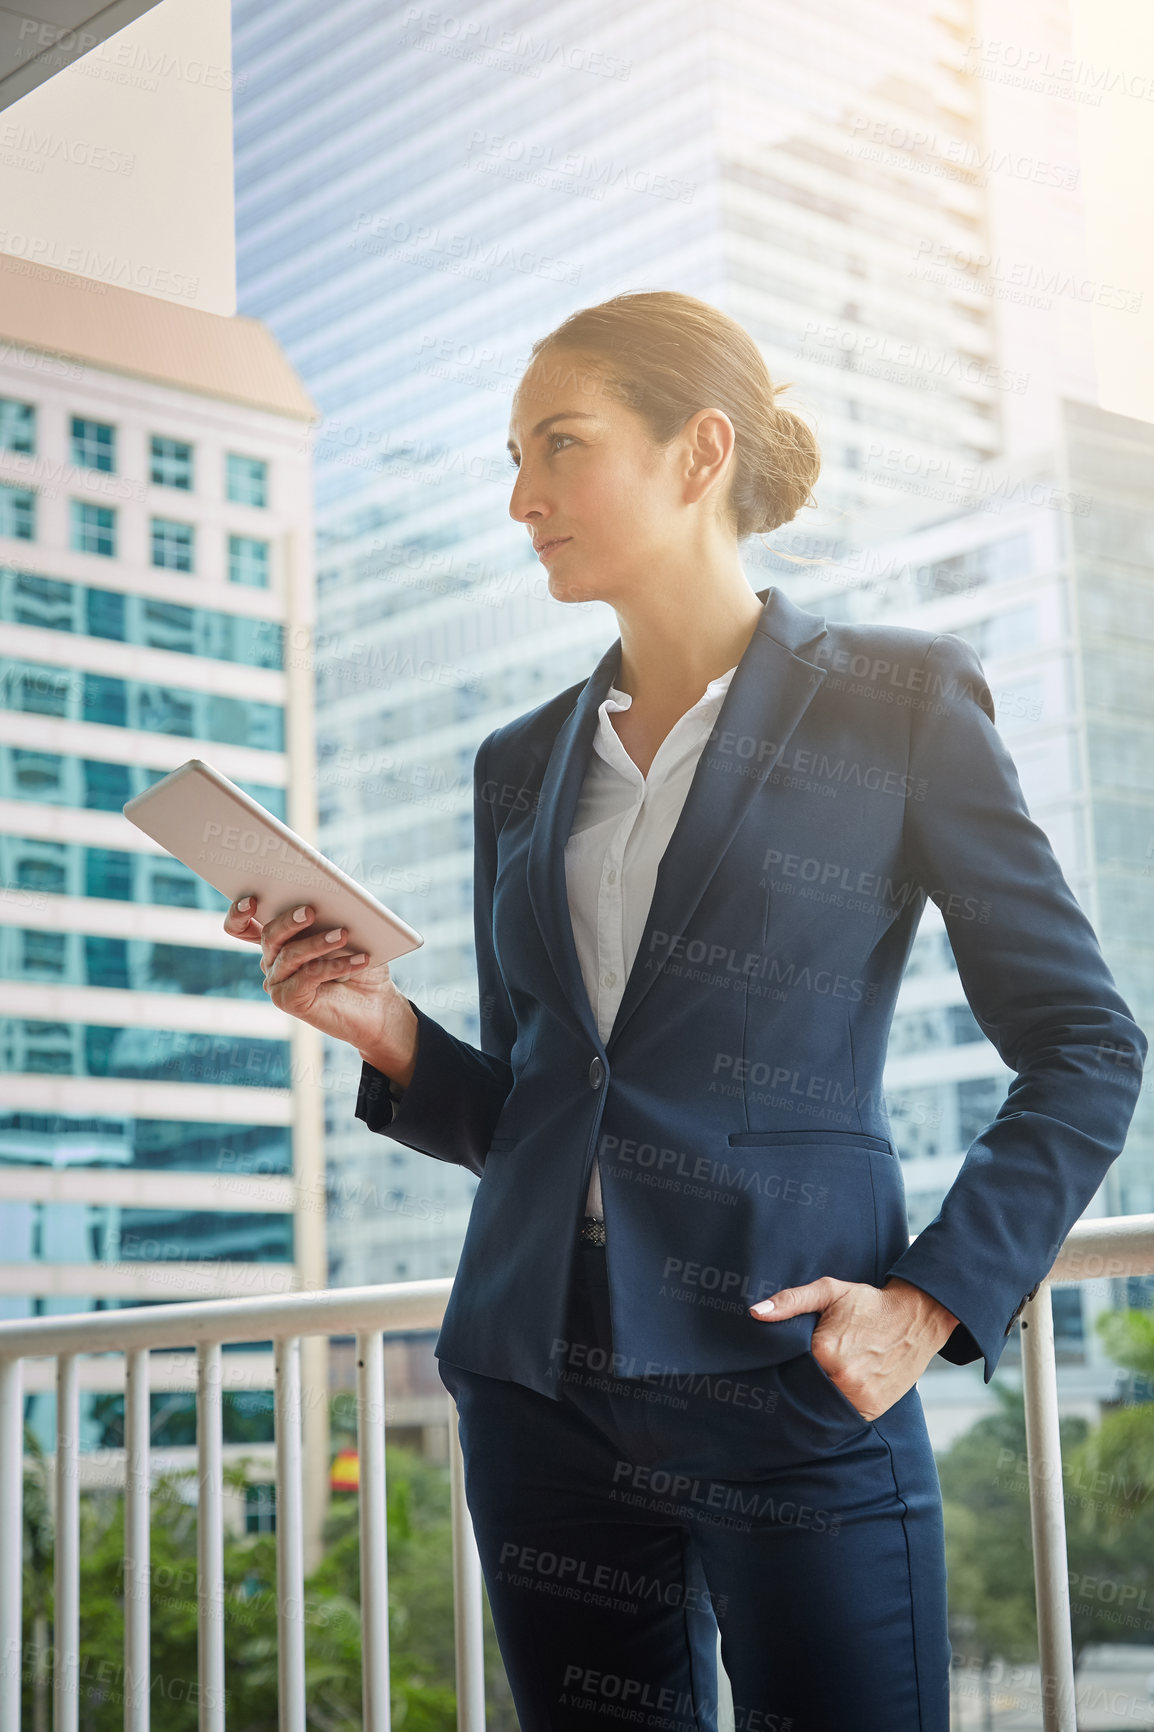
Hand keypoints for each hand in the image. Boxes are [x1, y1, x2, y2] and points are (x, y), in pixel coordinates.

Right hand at [222, 896, 418, 1081]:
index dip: (239, 913)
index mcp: (281, 938)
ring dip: (319, 942)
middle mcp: (272, 960)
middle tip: (310, 911)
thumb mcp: (350, 932)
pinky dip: (335, 965)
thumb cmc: (361, 960)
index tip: (251, 900)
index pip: (243, 925)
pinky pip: (308, 976)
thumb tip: (328, 901)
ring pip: (290, 955)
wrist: (377, 1005)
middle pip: (270, 935)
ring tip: (344, 934)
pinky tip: (359, 960)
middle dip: (289, 921)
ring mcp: (277, 982)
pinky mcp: (287, 1000)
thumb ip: (333, 916)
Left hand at [748, 1276, 958, 1421]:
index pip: (787, 1367)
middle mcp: (841, 1378)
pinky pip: (842, 1417)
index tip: (778, 1363)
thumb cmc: (868, 1303)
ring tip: (811, 1388)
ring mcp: (859, 1397)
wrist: (916, 1317)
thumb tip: (756, 1312)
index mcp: (824, 1350)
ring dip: (813, 1401)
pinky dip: (833, 1411)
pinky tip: (828, 1399)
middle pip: (802, 1389)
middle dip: (796, 1384)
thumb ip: (790, 1301)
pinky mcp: (873, 1409)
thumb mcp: (829, 1291)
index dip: (782, 1365)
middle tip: (793, 1378)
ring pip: (820, 1407)